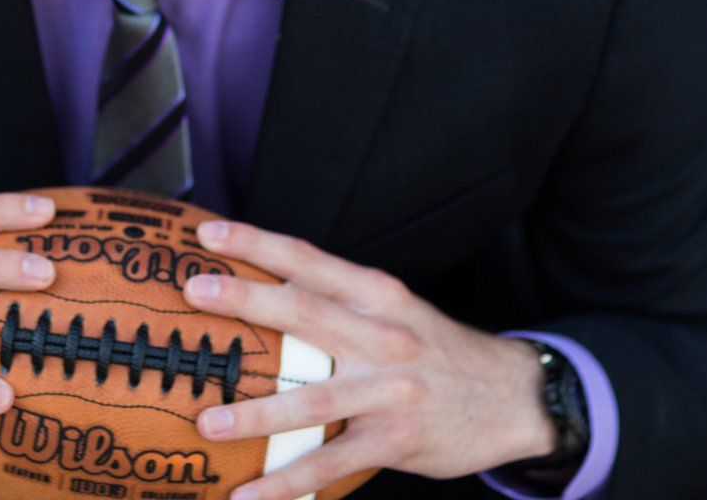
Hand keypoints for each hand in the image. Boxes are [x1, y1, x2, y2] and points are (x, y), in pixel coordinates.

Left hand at [179, 220, 556, 499]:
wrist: (514, 397)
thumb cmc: (436, 350)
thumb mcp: (396, 310)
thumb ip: (341, 301)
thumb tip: (265, 290)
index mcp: (377, 295)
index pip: (309, 260)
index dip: (257, 243)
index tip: (208, 233)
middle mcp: (382, 336)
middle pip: (304, 312)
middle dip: (245, 301)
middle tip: (193, 294)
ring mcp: (389, 391)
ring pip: (311, 400)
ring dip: (255, 413)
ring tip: (208, 422)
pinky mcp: (396, 441)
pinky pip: (331, 465)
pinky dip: (286, 484)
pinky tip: (247, 497)